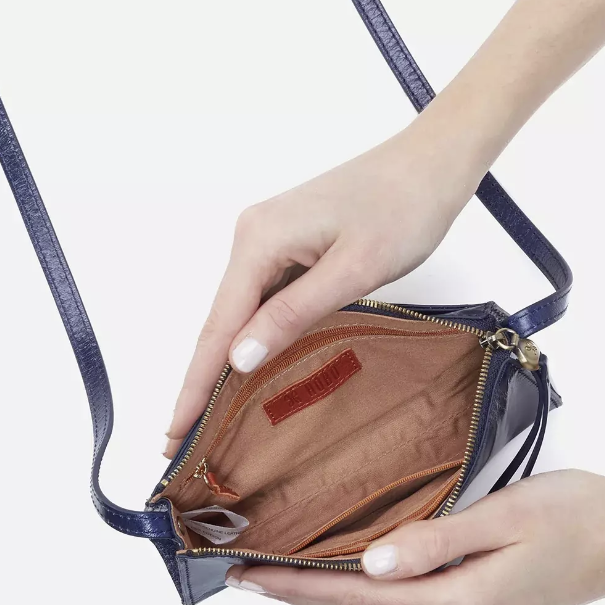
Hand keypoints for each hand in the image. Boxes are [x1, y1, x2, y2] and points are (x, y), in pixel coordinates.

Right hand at [164, 122, 482, 456]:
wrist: (430, 164)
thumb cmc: (403, 210)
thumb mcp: (353, 269)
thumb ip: (294, 314)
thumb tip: (239, 359)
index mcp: (259, 241)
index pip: (217, 328)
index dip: (196, 385)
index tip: (173, 433)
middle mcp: (252, 238)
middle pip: (219, 322)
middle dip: (200, 382)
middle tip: (180, 440)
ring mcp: (269, 241)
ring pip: (239, 313)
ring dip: (223, 364)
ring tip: (206, 417)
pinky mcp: (290, 246)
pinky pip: (261, 301)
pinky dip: (252, 339)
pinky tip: (247, 369)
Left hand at [223, 470, 604, 604]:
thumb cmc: (577, 518)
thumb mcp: (508, 517)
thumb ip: (438, 540)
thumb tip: (372, 560)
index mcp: (457, 602)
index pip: (356, 596)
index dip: (297, 588)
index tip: (248, 576)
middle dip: (299, 597)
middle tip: (246, 576)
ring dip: (326, 597)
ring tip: (282, 576)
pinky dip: (363, 593)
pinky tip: (348, 574)